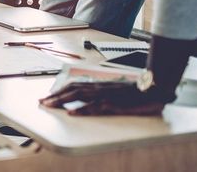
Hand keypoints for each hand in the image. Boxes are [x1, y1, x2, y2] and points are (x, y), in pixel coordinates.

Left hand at [40, 81, 165, 115]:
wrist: (154, 88)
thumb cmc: (134, 91)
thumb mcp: (114, 90)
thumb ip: (101, 92)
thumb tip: (87, 97)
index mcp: (99, 85)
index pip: (74, 86)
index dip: (59, 90)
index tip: (47, 96)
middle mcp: (99, 87)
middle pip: (72, 90)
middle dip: (55, 96)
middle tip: (42, 101)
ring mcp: (106, 95)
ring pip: (79, 96)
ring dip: (63, 101)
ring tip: (50, 105)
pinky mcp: (113, 103)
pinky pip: (95, 106)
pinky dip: (82, 109)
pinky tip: (73, 112)